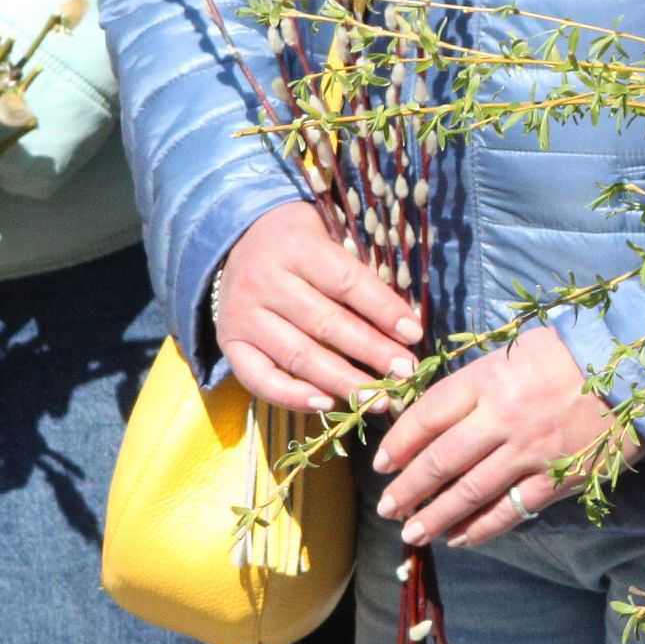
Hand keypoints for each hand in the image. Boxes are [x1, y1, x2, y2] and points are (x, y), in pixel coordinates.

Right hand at [214, 200, 424, 412]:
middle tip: (406, 374)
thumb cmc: (300, 243)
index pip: (348, 283)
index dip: (384, 310)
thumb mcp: (330, 239)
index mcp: (297, 248)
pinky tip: (327, 404)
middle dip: (372, 352)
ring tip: (379, 399)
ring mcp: (243, 315)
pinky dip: (293, 397)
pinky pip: (260, 379)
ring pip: (298, 356)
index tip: (415, 334)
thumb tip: (405, 326)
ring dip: (343, 381)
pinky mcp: (230, 343)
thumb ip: (359, 277)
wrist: (237, 240)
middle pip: (326, 324)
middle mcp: (265, 281)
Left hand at [369, 323, 643, 546]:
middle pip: (441, 460)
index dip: (398, 442)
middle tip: (387, 508)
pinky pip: (511, 510)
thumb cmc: (576, 351)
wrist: (640, 369)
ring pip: (470, 493)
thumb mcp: (519, 348)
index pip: (428, 415)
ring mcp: (531, 452)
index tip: (382, 463)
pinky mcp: (559, 478)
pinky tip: (461, 539)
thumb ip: (478, 380)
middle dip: (408, 488)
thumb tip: (434, 413)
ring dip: (435, 516)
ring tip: (412, 533)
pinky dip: (482, 528)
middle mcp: (504, 417)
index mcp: (490, 378)